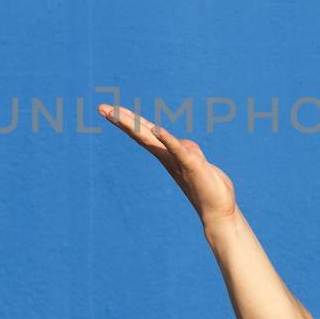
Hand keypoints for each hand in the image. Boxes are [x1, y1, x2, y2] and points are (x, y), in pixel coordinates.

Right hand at [98, 104, 238, 228]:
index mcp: (167, 154)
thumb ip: (186, 150)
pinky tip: (156, 129)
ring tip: (118, 113)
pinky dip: (167, 138)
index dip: (127, 120)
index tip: (108, 109)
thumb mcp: (196, 160)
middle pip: (140, 134)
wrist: (218, 210)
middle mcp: (167, 157)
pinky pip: (177, 149)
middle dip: (121, 120)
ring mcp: (176, 161)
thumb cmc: (208, 187)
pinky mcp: (191, 165)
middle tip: (101, 108)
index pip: (144, 133)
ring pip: (152, 139)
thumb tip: (180, 143)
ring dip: (134, 125)